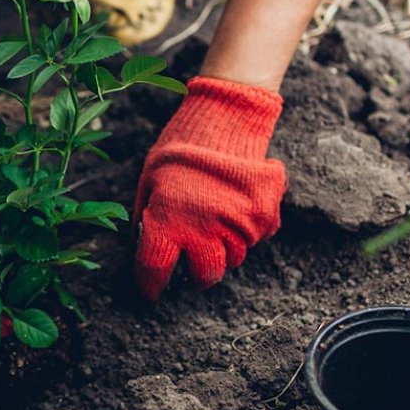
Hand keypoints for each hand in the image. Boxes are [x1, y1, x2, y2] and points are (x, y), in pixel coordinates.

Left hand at [134, 76, 286, 299]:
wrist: (224, 117)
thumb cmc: (180, 148)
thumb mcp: (150, 180)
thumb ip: (148, 216)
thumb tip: (145, 244)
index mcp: (167, 222)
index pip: (155, 270)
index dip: (151, 286)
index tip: (151, 292)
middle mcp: (204, 230)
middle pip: (205, 275)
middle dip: (197, 273)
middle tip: (191, 260)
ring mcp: (238, 226)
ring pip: (233, 258)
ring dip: (222, 249)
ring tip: (214, 223)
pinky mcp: (265, 217)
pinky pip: (256, 238)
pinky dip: (246, 230)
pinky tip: (235, 207)